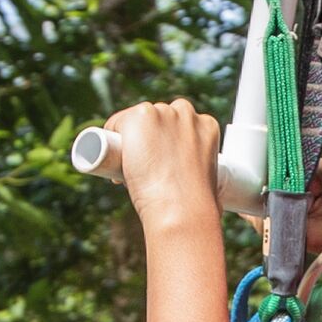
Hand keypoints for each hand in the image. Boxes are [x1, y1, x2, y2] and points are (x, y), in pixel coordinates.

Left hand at [97, 100, 222, 239]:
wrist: (182, 208)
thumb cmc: (198, 207)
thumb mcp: (210, 183)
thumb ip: (204, 178)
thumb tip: (206, 197)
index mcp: (206, 125)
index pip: (177, 124)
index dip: (164, 143)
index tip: (158, 163)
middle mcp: (185, 113)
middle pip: (156, 119)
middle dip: (147, 139)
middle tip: (142, 169)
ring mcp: (162, 113)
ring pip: (135, 120)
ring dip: (129, 139)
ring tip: (129, 168)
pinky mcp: (141, 116)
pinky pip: (116, 122)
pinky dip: (111, 136)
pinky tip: (114, 155)